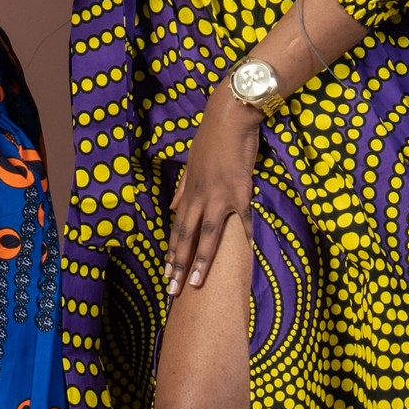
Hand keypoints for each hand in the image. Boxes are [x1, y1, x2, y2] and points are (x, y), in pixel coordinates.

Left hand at [164, 83, 260, 297]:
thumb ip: (182, 188)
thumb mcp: (190, 164)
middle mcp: (199, 198)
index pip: (177, 229)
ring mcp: (218, 197)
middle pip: (185, 238)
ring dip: (199, 262)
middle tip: (172, 290)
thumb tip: (171, 207)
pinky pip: (240, 221)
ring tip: (194, 284)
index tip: (167, 273)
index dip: (171, 252)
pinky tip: (241, 258)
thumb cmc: (211, 139)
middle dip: (177, 265)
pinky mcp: (239, 192)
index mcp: (188, 192)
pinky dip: (241, 239)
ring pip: (206, 236)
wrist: (229, 118)